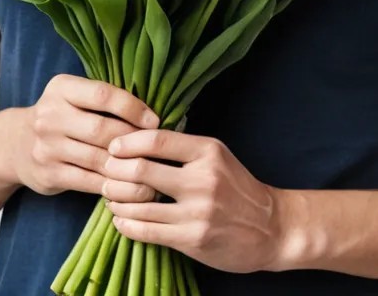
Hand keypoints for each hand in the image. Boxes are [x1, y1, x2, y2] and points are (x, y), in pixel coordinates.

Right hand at [12, 75, 159, 199]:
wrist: (13, 144)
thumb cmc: (59, 117)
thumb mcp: (72, 97)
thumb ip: (102, 101)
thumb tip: (150, 115)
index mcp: (61, 88)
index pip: (102, 94)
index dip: (132, 107)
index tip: (154, 120)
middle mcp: (50, 116)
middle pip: (102, 129)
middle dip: (133, 140)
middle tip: (155, 149)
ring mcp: (48, 147)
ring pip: (98, 159)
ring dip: (128, 167)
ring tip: (151, 171)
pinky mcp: (49, 174)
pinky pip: (89, 182)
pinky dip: (113, 186)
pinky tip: (130, 187)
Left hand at [101, 129, 283, 273]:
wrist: (271, 228)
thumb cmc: (237, 188)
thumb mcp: (217, 156)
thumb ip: (183, 148)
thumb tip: (138, 139)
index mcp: (207, 151)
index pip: (157, 140)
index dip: (127, 142)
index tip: (113, 147)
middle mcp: (203, 179)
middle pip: (141, 170)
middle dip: (114, 172)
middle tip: (105, 173)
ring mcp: (198, 211)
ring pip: (140, 204)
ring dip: (116, 201)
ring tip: (109, 197)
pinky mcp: (193, 239)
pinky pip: (148, 231)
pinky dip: (127, 225)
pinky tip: (121, 220)